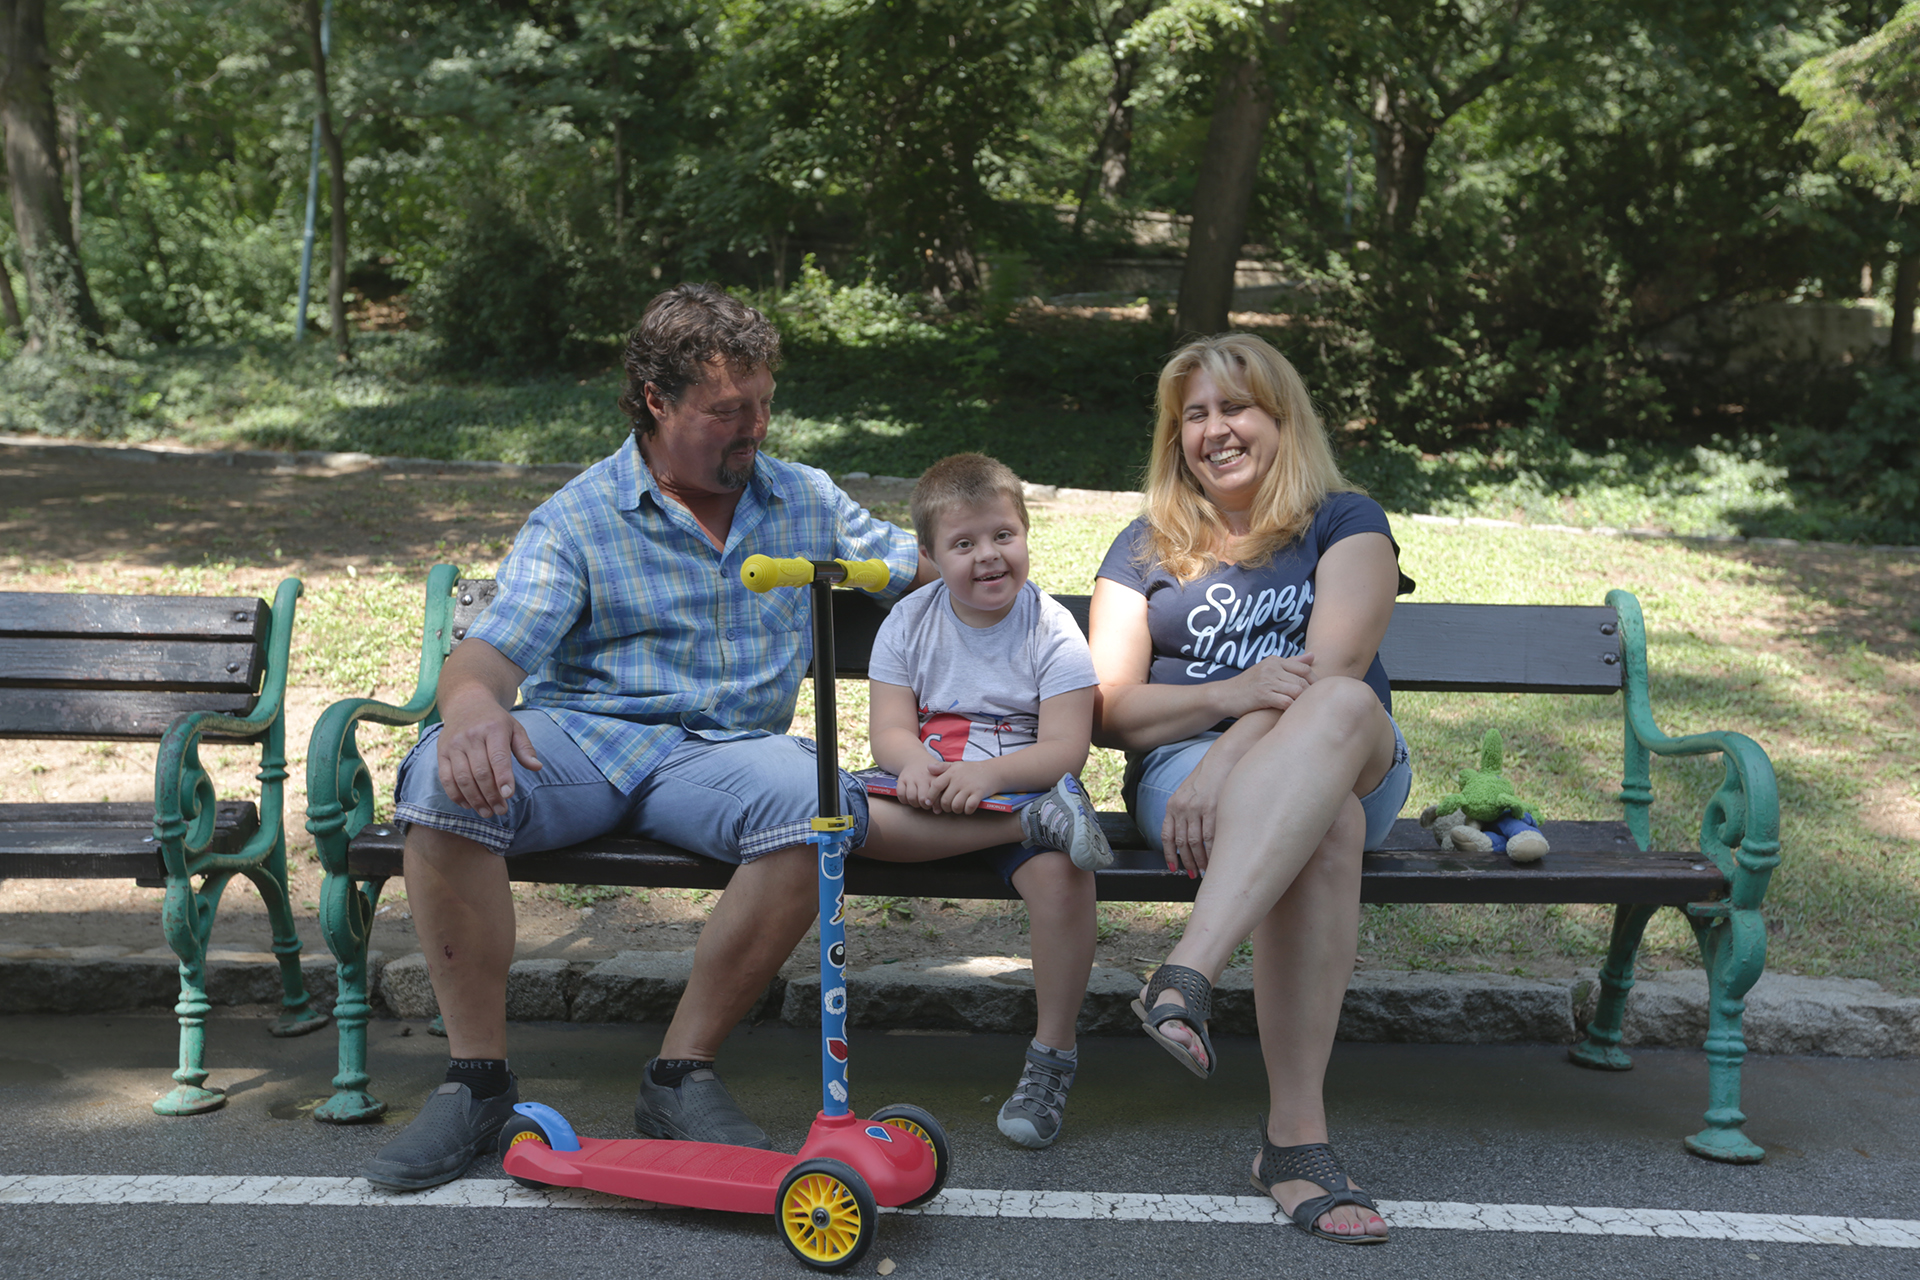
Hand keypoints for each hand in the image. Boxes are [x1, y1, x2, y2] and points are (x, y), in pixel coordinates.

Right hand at [434, 694, 541, 816]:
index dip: (503, 778)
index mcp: (493, 729)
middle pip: (480, 772)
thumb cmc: (495, 721)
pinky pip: (446, 778)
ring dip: (475, 799)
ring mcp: (453, 745)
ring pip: (462, 778)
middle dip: (491, 795)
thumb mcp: (515, 728)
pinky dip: (456, 795)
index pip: (498, 757)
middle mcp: (471, 737)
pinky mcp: (441, 752)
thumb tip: (537, 767)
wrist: (466, 703)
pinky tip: (468, 805)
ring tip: (487, 812)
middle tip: (500, 810)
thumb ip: (525, 749)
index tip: (508, 795)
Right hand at [893, 757, 942, 810]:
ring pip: (911, 797)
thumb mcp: (941, 779)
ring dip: (914, 804)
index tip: (936, 808)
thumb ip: (942, 795)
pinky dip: (904, 800)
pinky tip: (908, 799)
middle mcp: (922, 777)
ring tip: (918, 802)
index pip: (936, 795)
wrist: (916, 760)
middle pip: (922, 799)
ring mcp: (911, 778)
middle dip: (925, 806)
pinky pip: (900, 793)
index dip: (936, 805)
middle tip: (927, 805)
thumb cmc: (932, 774)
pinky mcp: (901, 779)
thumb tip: (937, 811)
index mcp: (935, 778)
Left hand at [926, 760, 997, 814]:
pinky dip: (967, 811)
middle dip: (945, 807)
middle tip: (948, 808)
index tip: (929, 803)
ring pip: (956, 805)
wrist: (994, 771)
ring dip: (956, 810)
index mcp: (951, 772)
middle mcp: (959, 779)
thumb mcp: (956, 765)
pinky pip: (969, 807)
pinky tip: (968, 809)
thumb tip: (928, 768)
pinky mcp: (979, 793)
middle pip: (945, 800)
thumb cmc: (972, 770)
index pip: (936, 785)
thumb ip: (942, 767)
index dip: (930, 796)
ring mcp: (969, 786)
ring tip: (957, 808)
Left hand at [1160, 762, 1226, 877]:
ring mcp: (1197, 809)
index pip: (1167, 835)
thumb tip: (1186, 834)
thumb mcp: (1188, 792)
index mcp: (1173, 805)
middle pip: (1181, 843)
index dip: (1168, 854)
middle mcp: (1182, 808)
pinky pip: (1210, 838)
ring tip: (1204, 872)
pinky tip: (1215, 860)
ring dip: (1199, 861)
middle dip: (1186, 862)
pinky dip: (1212, 852)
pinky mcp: (1212, 810)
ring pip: (1195, 844)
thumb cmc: (1208, 777)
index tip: (1173, 867)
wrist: (1223, 759)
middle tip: (1193, 875)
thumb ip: (1184, 811)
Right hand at [1219, 652, 1314, 716]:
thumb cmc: (1248, 686)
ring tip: (1304, 711)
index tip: (1318, 693)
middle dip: (1311, 694)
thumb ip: (1291, 663)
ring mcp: (1266, 681)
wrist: (1224, 696)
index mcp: (1275, 661)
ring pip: (1297, 690)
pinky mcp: (1262, 695)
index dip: (1315, 681)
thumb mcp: (1268, 669)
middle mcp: (1271, 668)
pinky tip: (1293, 715)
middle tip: (1314, 705)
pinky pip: (1286, 701)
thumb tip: (1313, 655)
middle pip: (1303, 680)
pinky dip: (1292, 708)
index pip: (1304, 668)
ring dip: (1303, 702)